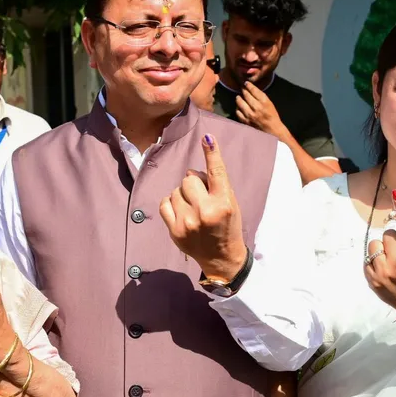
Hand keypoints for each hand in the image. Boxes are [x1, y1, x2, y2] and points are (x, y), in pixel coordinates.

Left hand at [159, 134, 246, 279]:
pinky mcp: (174, 230)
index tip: (207, 138)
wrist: (221, 257)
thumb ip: (215, 186)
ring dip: (183, 195)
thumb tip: (192, 171)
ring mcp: (188, 222)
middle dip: (194, 184)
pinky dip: (171, 203)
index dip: (212, 153)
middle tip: (201, 197)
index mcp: (223, 203)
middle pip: (189, 178)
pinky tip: (181, 212)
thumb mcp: (231, 204)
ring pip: (176, 190)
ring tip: (193, 208)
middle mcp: (205, 211)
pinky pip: (165, 202)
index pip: (216, 172)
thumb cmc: (227, 226)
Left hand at [236, 82, 285, 137]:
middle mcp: (256, 107)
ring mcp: (250, 115)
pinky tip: (239, 107)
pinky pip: (238, 112)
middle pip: (246, 95)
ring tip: (238, 97)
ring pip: (240, 102)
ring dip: (239, 98)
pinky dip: (238, 108)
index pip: (254, 90)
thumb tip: (251, 89)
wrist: (272, 130)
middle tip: (242, 89)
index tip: (246, 83)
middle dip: (243, 90)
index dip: (249, 85)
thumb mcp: (270, 103)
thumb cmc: (272, 116)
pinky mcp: (246, 121)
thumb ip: (261, 97)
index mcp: (264, 102)